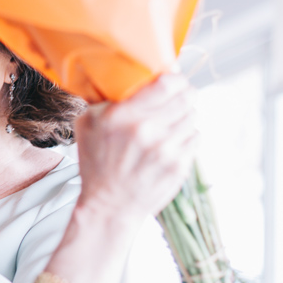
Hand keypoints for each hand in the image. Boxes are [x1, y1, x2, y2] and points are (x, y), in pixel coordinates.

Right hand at [73, 73, 197, 222]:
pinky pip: (195, 137)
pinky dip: (187, 136)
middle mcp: (146, 130)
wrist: (109, 206)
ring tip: (170, 124)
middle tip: (178, 98)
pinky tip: (171, 143)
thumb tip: (127, 76)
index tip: (173, 80)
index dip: (175, 78)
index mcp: (122, 116)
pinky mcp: (179, 165)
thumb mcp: (87, 124)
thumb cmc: (97, 164)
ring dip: (184, 116)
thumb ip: (106, 98)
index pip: (166, 83)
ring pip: (192, 116)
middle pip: (186, 97)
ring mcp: (166, 149)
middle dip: (184, 95)